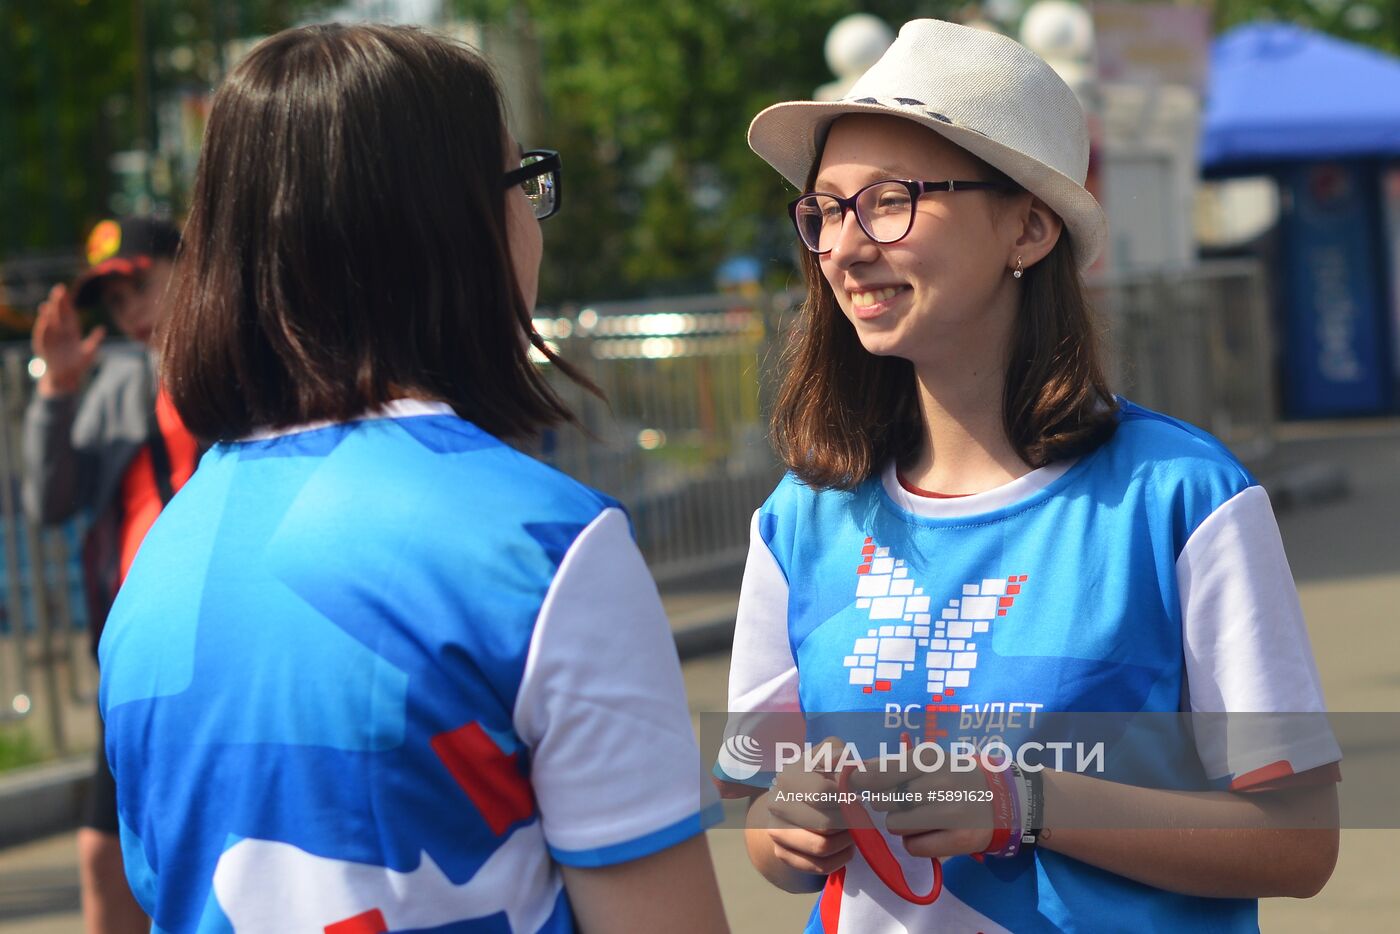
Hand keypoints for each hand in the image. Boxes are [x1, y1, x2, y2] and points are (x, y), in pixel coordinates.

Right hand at [32, 284, 104, 396]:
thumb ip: (95, 340)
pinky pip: (43, 336)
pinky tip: (44, 319)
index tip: (67, 292)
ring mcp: (52, 339)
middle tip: (59, 289)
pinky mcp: (44, 347)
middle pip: (59, 315)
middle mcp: (61, 333)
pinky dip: (43, 328)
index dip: (68, 304)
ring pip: (50, 323)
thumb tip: (102, 328)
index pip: (70, 315)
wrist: (68, 378)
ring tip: (48, 303)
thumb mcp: (90, 351)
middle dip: (59, 303)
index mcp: (72, 332)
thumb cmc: (79, 365)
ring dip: (48, 314)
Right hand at [758, 738, 854, 875]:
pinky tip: (844, 846)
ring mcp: (775, 831)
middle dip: (848, 822)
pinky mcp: (781, 853)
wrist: (795, 797)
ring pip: (821, 847)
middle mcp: (776, 804)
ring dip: (845, 841)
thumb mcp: (830, 755)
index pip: (822, 794)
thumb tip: (846, 771)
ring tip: (851, 830)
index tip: (852, 796)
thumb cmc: (820, 773)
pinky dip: (839, 859)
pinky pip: (818, 866)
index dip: (845, 798)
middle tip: (856, 816)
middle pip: (824, 824)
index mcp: (788, 776)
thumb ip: (839, 755)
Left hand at [849, 752, 996, 859]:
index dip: (861, 780)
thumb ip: (894, 764)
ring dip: (900, 825)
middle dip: (885, 804)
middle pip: (883, 801)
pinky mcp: (960, 840)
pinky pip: (913, 847)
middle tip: (901, 803)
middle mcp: (942, 783)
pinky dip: (914, 843)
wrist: (1002, 800)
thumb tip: (855, 771)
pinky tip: (929, 834)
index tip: (854, 782)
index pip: (880, 772)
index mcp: (931, 759)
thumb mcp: (930, 761)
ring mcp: (952, 812)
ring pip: (895, 826)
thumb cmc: (955, 777)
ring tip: (920, 818)